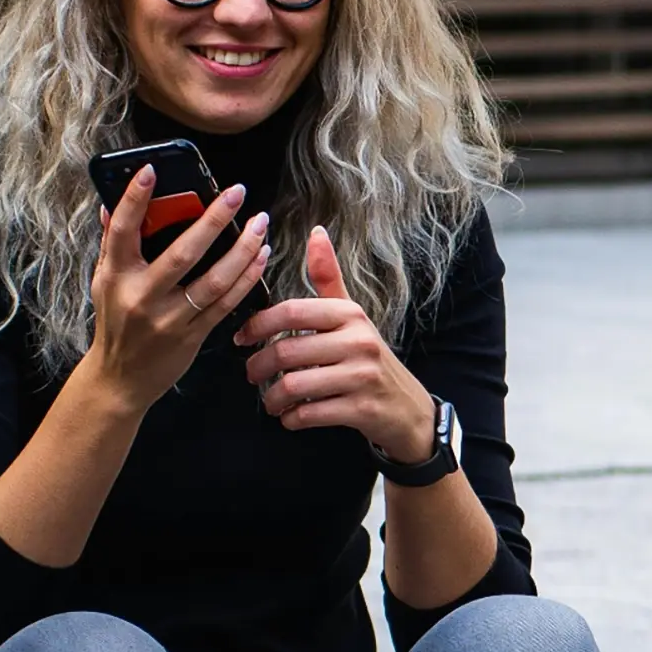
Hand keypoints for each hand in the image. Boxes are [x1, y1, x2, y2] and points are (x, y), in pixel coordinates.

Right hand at [87, 166, 271, 413]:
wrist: (122, 378)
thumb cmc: (115, 323)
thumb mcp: (104, 282)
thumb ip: (111, 244)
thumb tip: (110, 204)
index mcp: (116, 276)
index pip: (123, 230)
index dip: (135, 199)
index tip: (152, 169)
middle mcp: (142, 296)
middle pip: (183, 253)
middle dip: (213, 220)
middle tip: (237, 193)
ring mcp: (170, 319)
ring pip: (213, 280)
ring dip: (242, 250)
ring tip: (260, 224)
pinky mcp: (193, 336)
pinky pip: (226, 304)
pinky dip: (246, 279)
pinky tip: (261, 258)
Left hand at [236, 227, 434, 460]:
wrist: (408, 409)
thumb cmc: (370, 360)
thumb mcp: (352, 317)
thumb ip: (329, 278)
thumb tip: (316, 232)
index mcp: (350, 315)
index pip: (292, 311)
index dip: (258, 324)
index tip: (242, 338)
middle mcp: (359, 342)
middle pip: (287, 351)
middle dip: (258, 367)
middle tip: (251, 375)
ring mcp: (362, 377)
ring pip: (295, 385)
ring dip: (273, 398)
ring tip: (270, 401)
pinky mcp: (362, 409)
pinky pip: (310, 414)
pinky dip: (292, 419)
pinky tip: (290, 417)